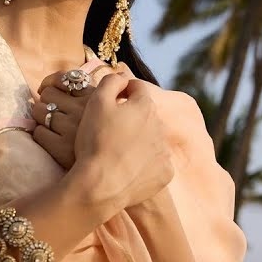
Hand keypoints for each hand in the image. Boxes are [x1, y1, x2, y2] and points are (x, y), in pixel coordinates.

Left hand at [29, 65, 124, 168]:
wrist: (117, 172)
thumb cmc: (118, 141)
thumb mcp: (120, 110)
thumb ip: (109, 92)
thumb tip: (97, 76)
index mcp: (96, 98)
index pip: (64, 78)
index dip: (51, 81)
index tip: (49, 88)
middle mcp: (82, 110)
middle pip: (47, 94)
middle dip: (45, 100)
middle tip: (51, 109)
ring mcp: (70, 128)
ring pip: (38, 111)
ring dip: (40, 116)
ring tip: (48, 123)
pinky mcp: (60, 147)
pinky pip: (38, 133)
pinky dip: (40, 134)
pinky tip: (49, 138)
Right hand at [69, 74, 175, 209]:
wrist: (101, 185)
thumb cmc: (96, 141)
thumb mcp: (96, 103)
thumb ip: (111, 82)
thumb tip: (122, 76)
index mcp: (145, 106)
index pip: (136, 88)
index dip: (122, 91)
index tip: (110, 102)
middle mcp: (161, 126)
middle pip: (145, 114)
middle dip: (131, 118)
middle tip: (109, 131)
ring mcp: (164, 151)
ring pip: (151, 139)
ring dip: (138, 141)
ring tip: (116, 152)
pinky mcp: (165, 172)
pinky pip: (155, 163)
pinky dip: (144, 164)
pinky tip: (127, 169)